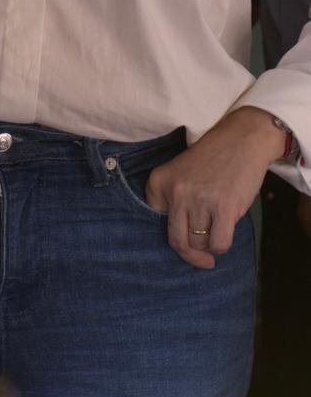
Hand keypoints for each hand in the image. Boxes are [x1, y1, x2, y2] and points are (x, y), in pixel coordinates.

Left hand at [145, 106, 286, 268]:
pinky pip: (219, 244)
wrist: (241, 139)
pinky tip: (225, 233)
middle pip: (177, 241)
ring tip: (216, 232)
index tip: (185, 237)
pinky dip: (222, 246)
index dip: (173, 234)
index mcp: (159, 181)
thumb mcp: (180, 173)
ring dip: (209, 246)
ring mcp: (199, 200)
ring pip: (200, 244)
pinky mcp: (223, 207)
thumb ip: (173, 201)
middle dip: (191, 254)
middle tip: (202, 257)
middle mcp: (175, 191)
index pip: (155, 224)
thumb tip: (181, 244)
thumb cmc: (212, 160)